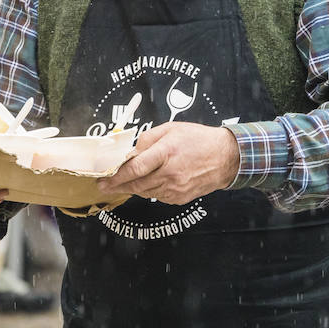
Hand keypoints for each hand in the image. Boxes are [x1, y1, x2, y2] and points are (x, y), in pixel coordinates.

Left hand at [96, 122, 239, 204]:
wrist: (226, 158)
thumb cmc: (199, 140)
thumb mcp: (172, 129)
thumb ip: (148, 139)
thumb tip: (130, 152)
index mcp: (166, 152)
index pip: (134, 168)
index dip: (115, 175)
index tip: (102, 178)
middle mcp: (170, 173)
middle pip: (136, 184)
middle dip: (117, 185)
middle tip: (104, 185)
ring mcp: (176, 188)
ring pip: (145, 192)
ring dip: (133, 187)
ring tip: (126, 181)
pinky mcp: (180, 198)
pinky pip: (157, 196)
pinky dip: (150, 190)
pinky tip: (152, 181)